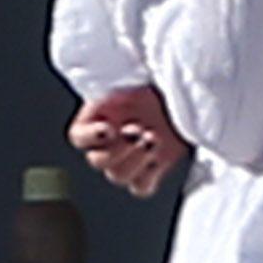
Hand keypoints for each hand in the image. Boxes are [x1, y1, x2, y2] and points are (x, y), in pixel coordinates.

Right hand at [67, 86, 188, 198]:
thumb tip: (103, 79)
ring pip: (118, 176)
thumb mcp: (132, 75)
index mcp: (96, 118)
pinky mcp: (151, 171)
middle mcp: (109, 142)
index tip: (109, 128)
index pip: (78, 137)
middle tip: (138, 130)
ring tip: (154, 138)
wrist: (184, 93)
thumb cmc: (157, 79)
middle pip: (98, 162)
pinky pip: (141, 187)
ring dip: (136, 160)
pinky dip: (150, 174)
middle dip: (119, 148)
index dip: (91, 137)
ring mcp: (129, 159)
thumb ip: (114, 84)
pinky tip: (160, 155)